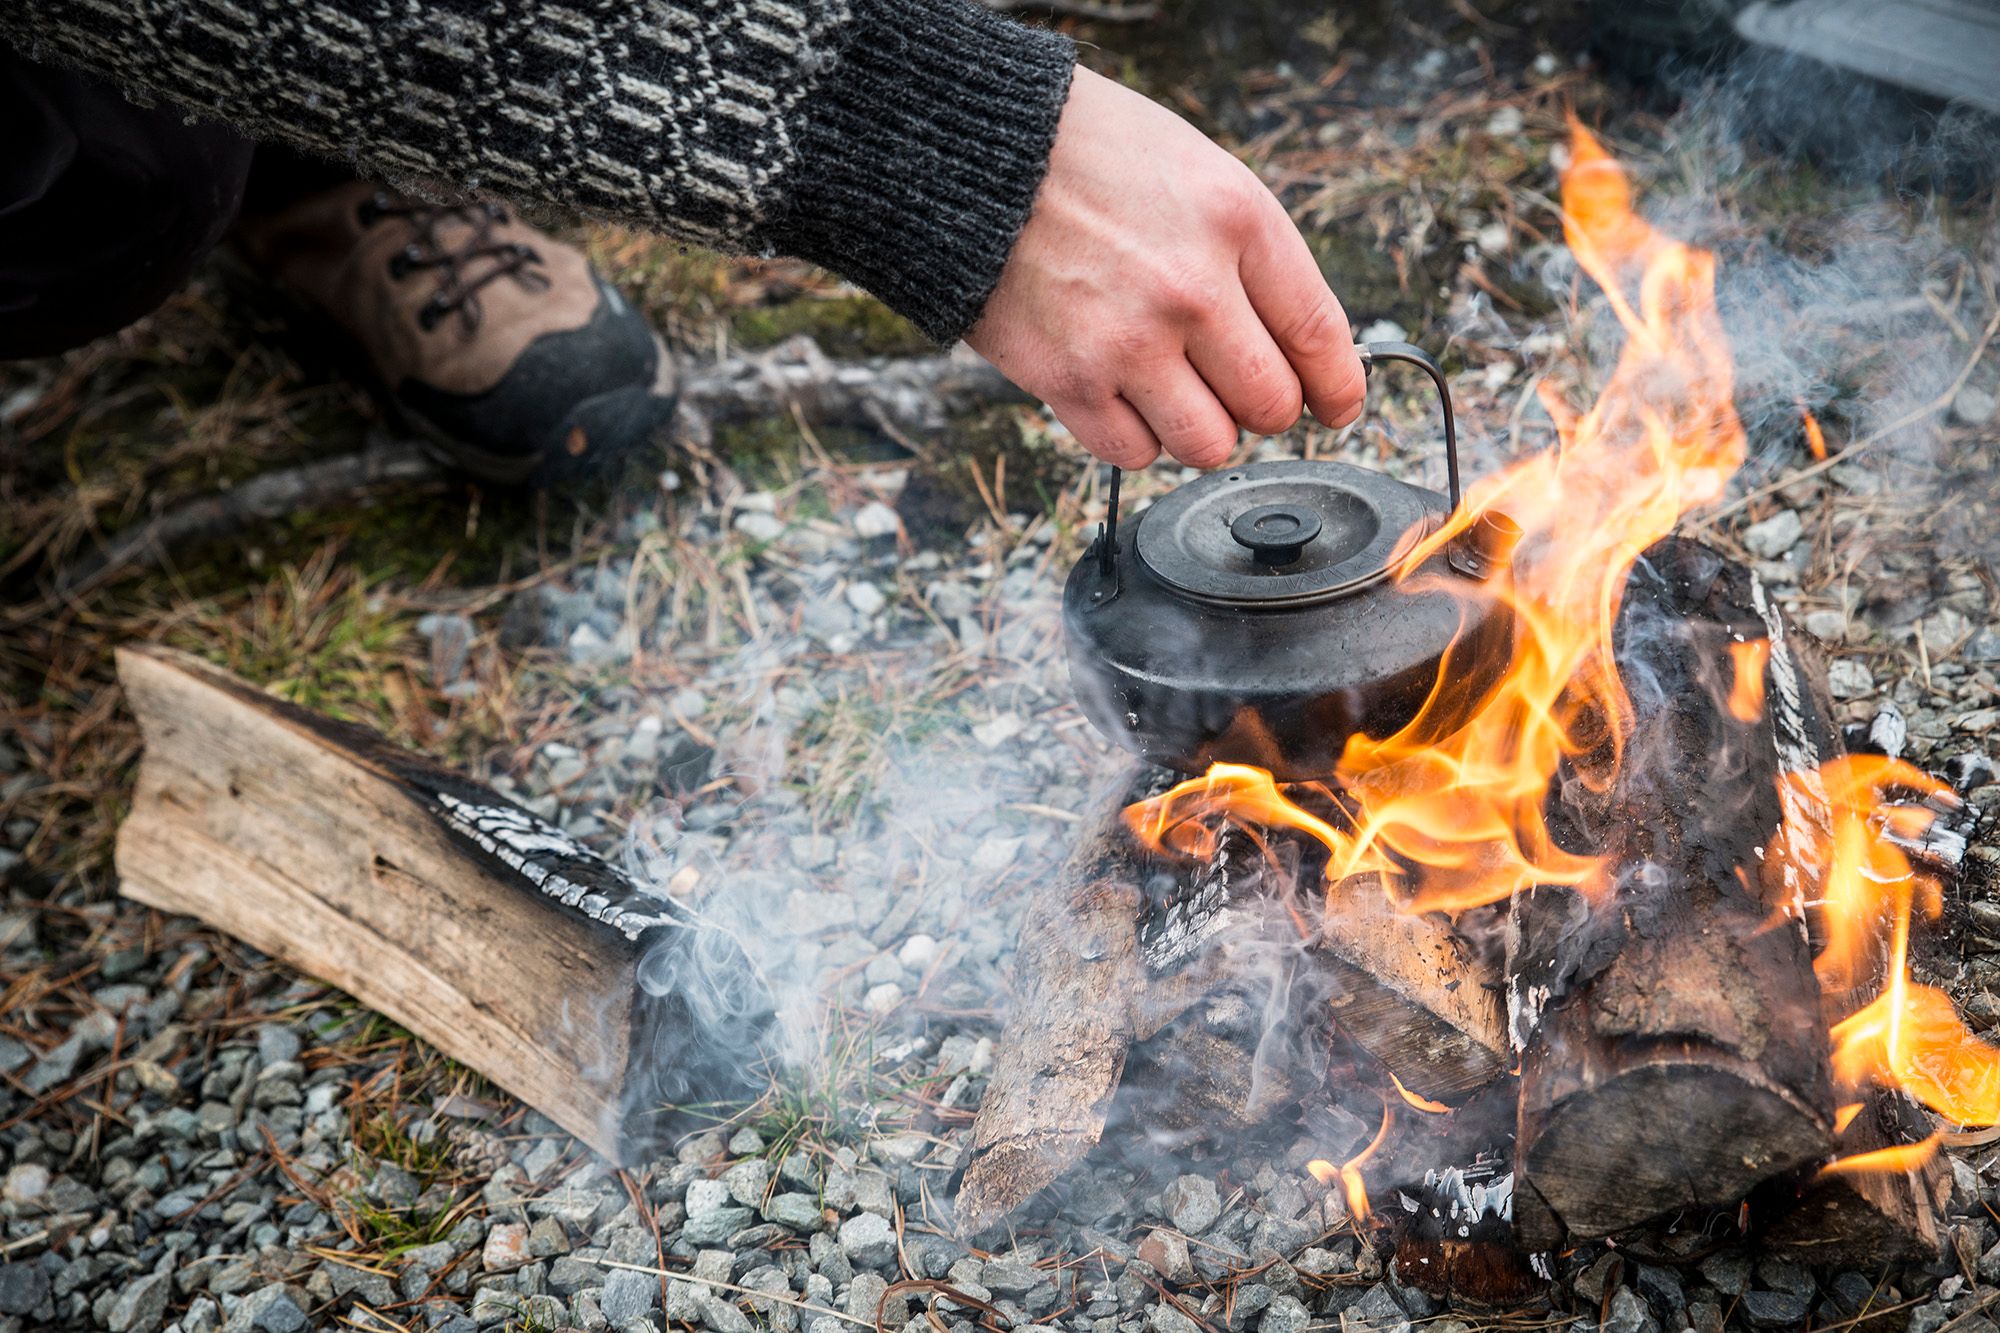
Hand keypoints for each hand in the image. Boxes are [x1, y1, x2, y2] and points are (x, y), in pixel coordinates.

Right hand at [966, 67, 1365, 469]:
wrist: (976, 154)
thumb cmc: (1087, 156)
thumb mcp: (1198, 172)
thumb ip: (1251, 256)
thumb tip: (1294, 347)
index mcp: (1237, 222)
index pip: (1318, 335)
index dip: (1337, 386)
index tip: (1337, 406)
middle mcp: (1191, 287)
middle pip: (1271, 404)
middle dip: (1264, 408)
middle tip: (1237, 390)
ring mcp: (1129, 340)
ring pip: (1207, 444)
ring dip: (1200, 430)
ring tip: (1175, 392)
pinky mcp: (1069, 379)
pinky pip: (1133, 453)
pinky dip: (1136, 438)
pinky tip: (1121, 395)